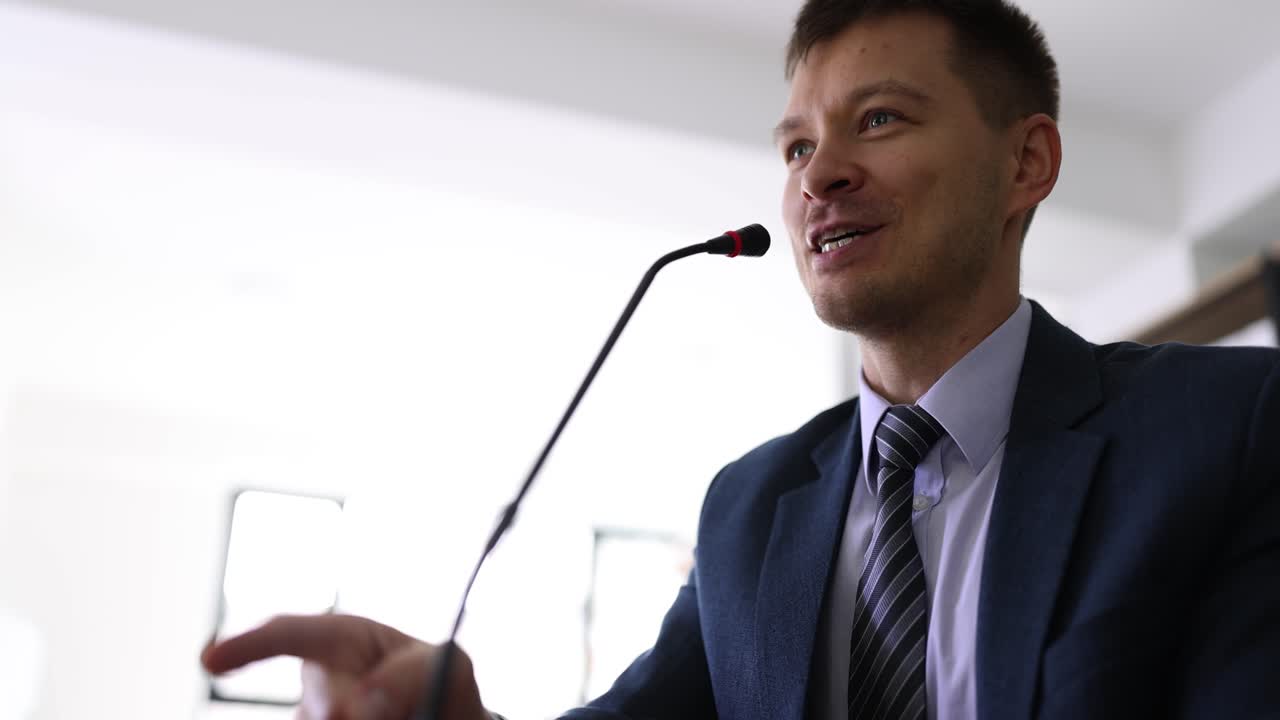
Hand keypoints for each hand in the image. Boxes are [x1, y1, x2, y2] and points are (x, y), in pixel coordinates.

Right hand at [200, 614, 489, 719]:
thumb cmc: (441, 686)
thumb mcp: (446, 667)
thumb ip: (412, 674)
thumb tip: (364, 700)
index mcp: (343, 642)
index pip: (289, 631)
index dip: (248, 642)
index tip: (210, 659)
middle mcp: (320, 686)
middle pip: (314, 701)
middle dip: (335, 707)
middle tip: (362, 713)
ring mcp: (316, 715)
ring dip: (352, 719)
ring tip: (395, 712)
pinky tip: (383, 717)